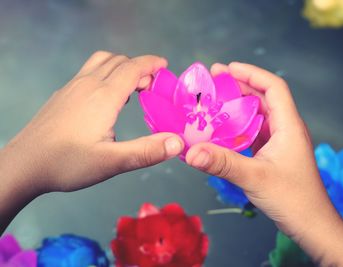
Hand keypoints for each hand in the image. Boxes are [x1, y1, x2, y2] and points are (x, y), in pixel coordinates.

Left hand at [1, 51, 183, 193]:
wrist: (24, 164)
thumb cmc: (67, 163)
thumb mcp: (111, 162)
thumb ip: (146, 151)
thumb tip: (178, 142)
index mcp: (104, 97)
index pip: (133, 68)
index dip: (152, 64)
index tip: (165, 66)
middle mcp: (88, 84)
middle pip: (119, 61)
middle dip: (140, 67)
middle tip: (153, 85)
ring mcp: (72, 87)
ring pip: (101, 62)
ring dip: (121, 67)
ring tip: (132, 87)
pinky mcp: (63, 94)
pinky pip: (89, 71)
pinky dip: (106, 73)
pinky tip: (106, 97)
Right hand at [186, 62, 342, 265]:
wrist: (311, 225)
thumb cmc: (293, 199)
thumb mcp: (255, 178)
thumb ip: (223, 163)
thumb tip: (192, 152)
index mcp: (288, 126)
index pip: (273, 87)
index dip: (251, 73)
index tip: (227, 68)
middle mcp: (285, 130)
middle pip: (262, 98)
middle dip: (239, 87)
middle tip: (213, 83)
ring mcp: (279, 143)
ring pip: (257, 116)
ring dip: (237, 108)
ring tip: (213, 104)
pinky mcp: (273, 155)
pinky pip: (253, 133)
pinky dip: (237, 128)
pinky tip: (221, 132)